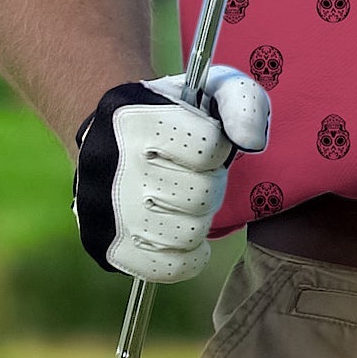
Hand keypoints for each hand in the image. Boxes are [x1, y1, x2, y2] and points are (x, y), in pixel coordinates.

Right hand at [72, 65, 270, 281]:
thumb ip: (244, 104)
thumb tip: (252, 143)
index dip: (219, 147)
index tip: (205, 143)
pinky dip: (187, 256)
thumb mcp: (213, 88)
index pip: (209, 148)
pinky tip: (183, 232)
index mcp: (137, 120)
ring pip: (187, 234)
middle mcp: (113, 168)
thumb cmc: (175, 112)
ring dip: (198, 218)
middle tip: (196, 174)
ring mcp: (104, 213)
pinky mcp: (106, 248)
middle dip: (210, 184)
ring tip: (185, 200)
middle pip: (201, 196)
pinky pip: (168, 269)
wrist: (110, 133)